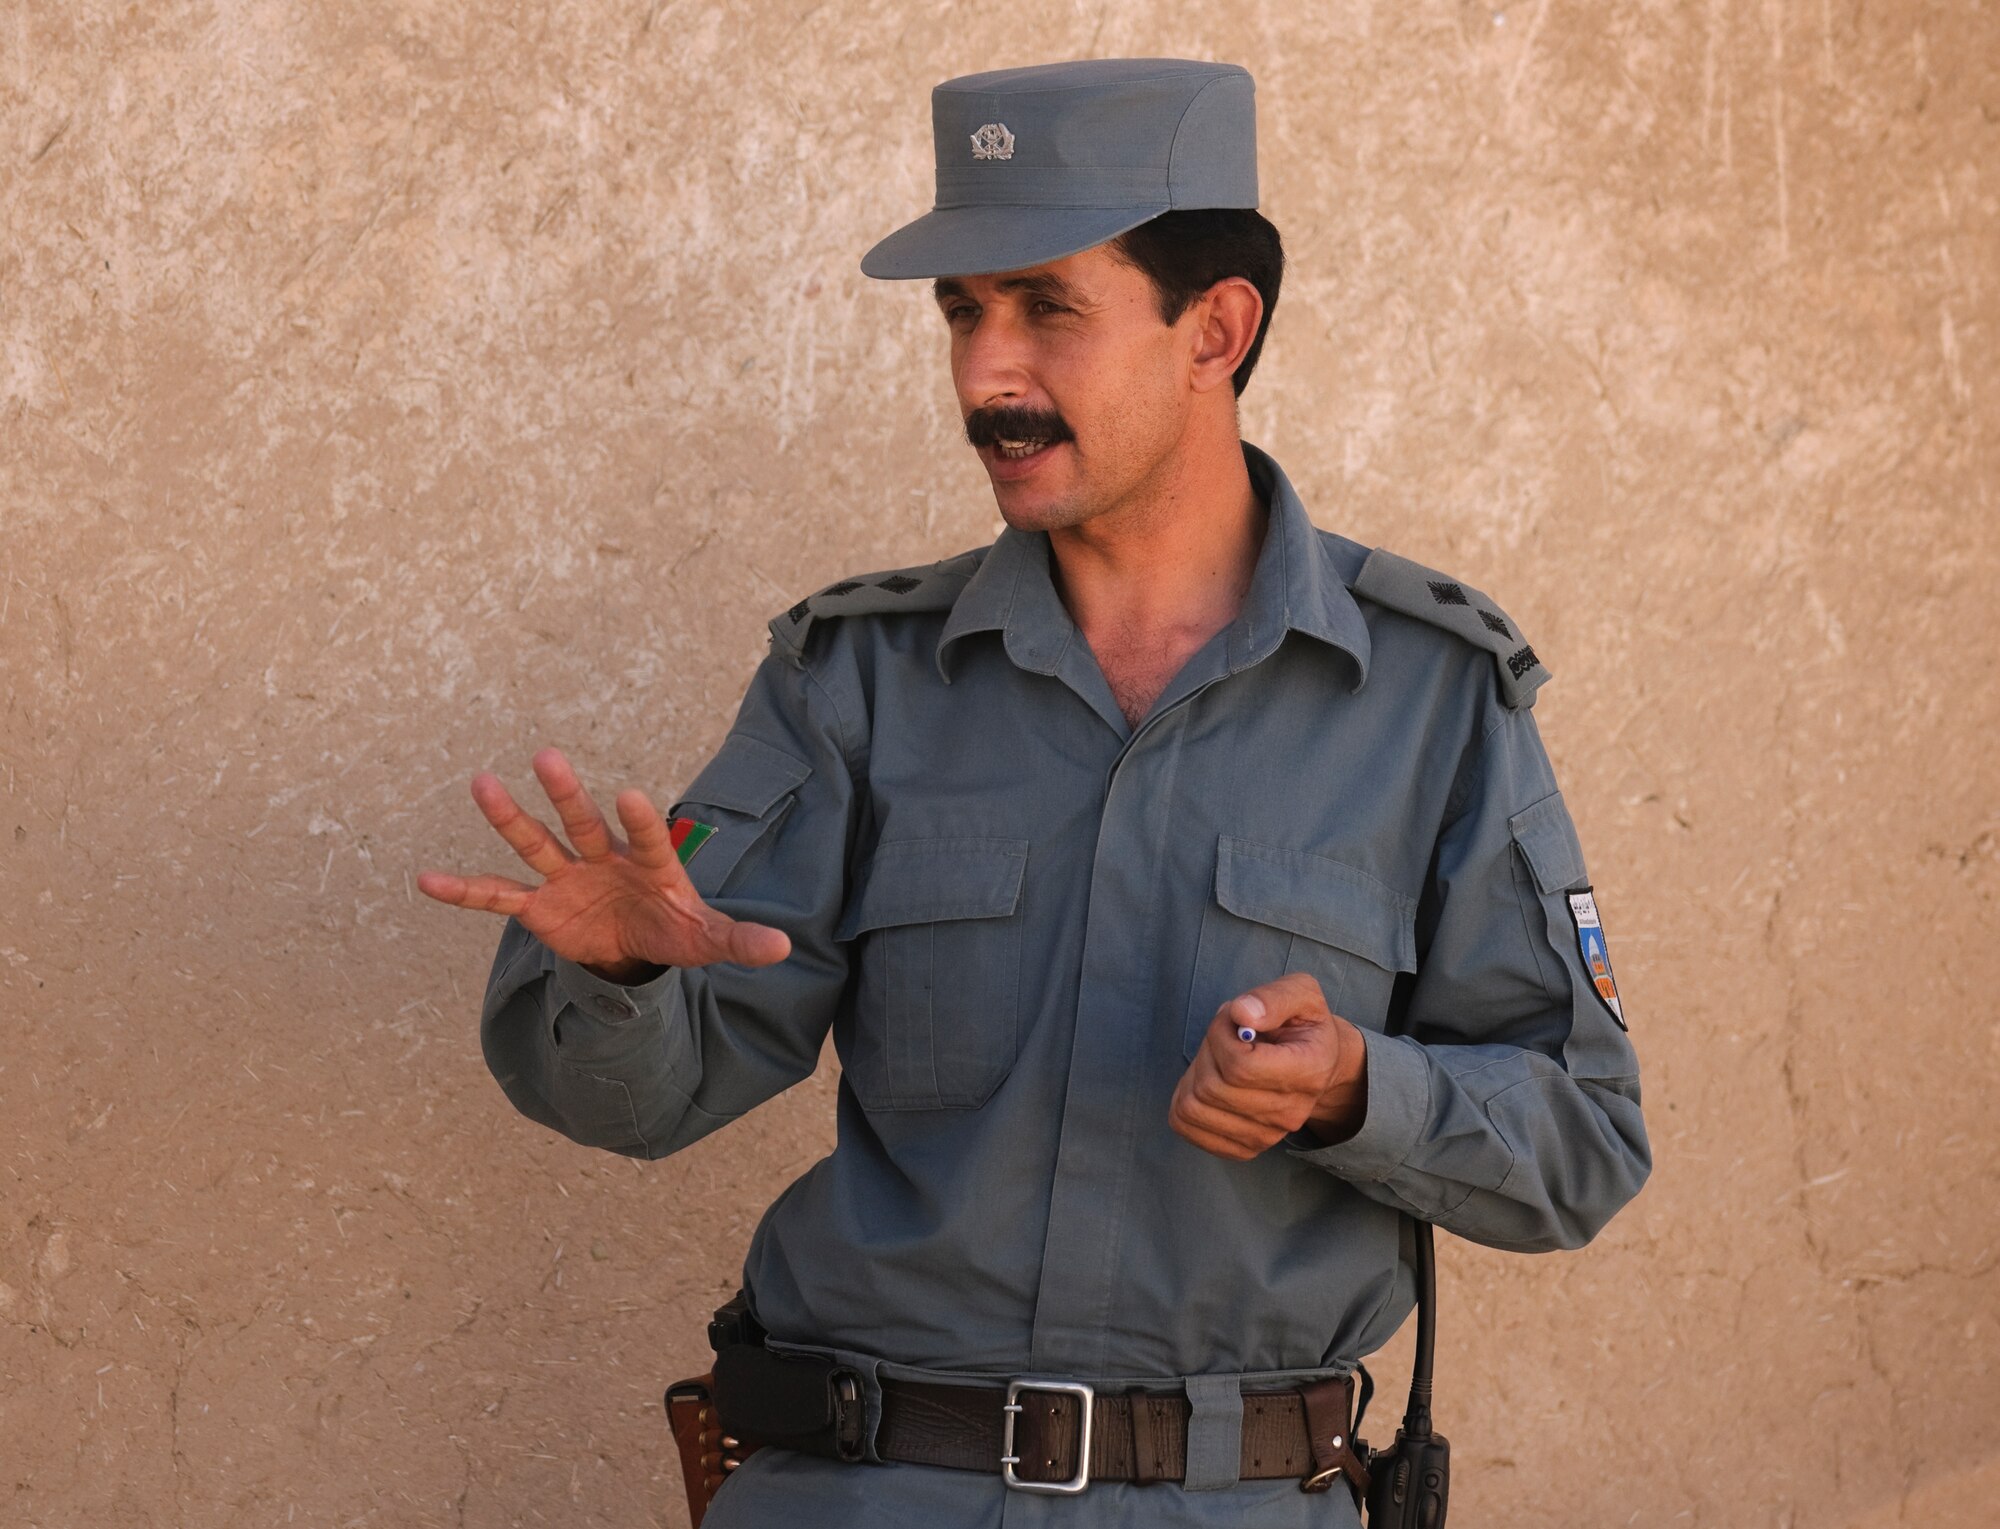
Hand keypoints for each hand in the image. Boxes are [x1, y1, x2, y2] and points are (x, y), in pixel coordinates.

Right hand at [416, 747, 791, 980]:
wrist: (637, 946)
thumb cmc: (676, 928)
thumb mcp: (709, 939)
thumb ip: (740, 941)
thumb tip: (783, 947)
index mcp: (650, 864)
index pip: (647, 838)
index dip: (639, 821)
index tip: (628, 795)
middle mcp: (604, 859)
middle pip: (583, 823)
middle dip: (567, 794)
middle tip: (547, 756)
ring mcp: (568, 878)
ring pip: (536, 843)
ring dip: (511, 818)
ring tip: (483, 783)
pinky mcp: (541, 907)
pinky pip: (498, 896)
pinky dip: (465, 891)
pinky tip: (426, 879)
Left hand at [1168, 972, 1368, 1159]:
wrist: (1314, 1063)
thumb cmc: (1301, 1025)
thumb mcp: (1300, 993)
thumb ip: (1273, 998)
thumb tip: (1242, 1014)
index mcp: (1308, 1071)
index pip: (1241, 1066)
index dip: (1221, 1035)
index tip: (1233, 1019)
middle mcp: (1289, 1113)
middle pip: (1213, 1087)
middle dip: (1207, 1050)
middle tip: (1225, 1035)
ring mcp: (1266, 1136)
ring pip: (1193, 1107)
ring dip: (1194, 1073)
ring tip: (1218, 1058)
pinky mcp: (1243, 1147)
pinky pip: (1186, 1126)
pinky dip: (1184, 1098)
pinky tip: (1208, 1080)